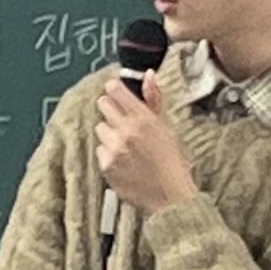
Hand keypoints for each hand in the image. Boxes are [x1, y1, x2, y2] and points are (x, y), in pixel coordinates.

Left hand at [95, 71, 194, 218]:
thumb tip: (149, 74)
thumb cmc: (171, 159)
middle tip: (121, 120)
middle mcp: (127, 130)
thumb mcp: (165, 126)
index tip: (115, 91)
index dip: (114, 89)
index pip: (115, 90)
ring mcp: (114, 148)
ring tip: (126, 145)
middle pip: (103, 105)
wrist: (169, 195)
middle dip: (110, 109)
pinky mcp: (106, 165)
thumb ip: (154, 99)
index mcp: (144, 118)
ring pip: (100, 128)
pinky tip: (123, 160)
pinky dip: (108, 153)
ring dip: (109, 133)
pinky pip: (100, 150)